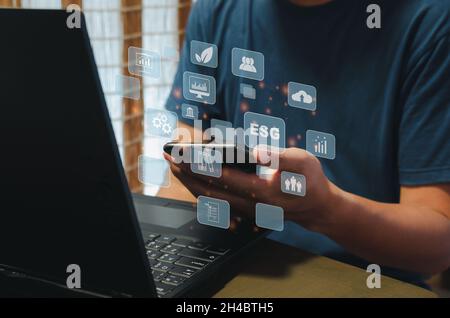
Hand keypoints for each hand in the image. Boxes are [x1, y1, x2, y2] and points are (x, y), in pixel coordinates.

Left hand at [163, 146, 339, 230]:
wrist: (317, 209)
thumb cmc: (311, 182)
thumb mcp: (303, 162)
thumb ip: (280, 156)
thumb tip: (257, 151)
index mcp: (261, 191)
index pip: (222, 177)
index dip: (200, 165)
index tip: (182, 154)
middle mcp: (249, 204)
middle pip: (209, 190)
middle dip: (186, 173)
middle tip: (169, 157)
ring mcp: (246, 209)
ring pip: (211, 198)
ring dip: (190, 182)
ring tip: (175, 166)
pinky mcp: (245, 210)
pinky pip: (217, 202)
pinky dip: (201, 190)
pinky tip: (193, 181)